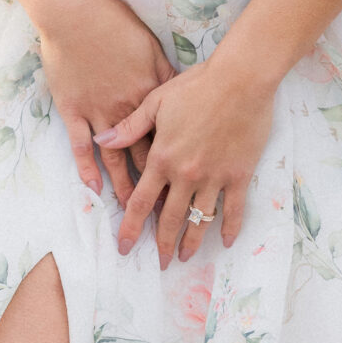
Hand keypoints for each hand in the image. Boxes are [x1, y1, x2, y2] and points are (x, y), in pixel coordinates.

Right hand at [34, 0, 173, 204]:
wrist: (75, 13)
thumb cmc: (114, 22)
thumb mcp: (151, 46)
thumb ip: (165, 74)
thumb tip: (182, 91)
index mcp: (150, 96)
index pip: (169, 139)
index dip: (179, 164)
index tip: (189, 186)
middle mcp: (127, 111)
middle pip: (146, 156)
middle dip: (156, 187)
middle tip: (165, 214)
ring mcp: (99, 112)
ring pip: (116, 158)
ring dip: (124, 187)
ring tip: (130, 213)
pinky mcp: (73, 110)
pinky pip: (81, 146)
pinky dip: (87, 168)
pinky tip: (92, 189)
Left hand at [102, 55, 275, 266]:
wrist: (240, 79)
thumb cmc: (197, 85)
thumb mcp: (155, 102)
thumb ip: (129, 128)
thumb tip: (101, 143)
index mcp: (162, 158)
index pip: (140, 203)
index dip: (130, 228)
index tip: (124, 247)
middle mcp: (186, 175)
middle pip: (169, 219)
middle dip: (161, 244)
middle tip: (158, 263)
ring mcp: (214, 178)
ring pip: (200, 220)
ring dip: (191, 242)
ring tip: (185, 257)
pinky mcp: (239, 175)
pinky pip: (233, 209)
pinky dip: (229, 228)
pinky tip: (225, 241)